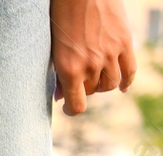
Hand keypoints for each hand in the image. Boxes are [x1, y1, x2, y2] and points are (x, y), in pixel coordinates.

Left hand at [49, 0, 134, 115]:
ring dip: (103, 84)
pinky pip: (130, 71)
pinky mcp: (124, 42)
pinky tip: (123, 87)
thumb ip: (59, 74)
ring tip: (96, 79)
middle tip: (79, 81)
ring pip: (111, 84)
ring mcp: (110, 55)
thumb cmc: (61, 18)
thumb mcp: (54, 49)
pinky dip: (127, 81)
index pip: (76, 105)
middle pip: (92, 92)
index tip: (69, 107)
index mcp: (69, 69)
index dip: (71, 109)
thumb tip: (61, 97)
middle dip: (84, 89)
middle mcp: (91, 65)